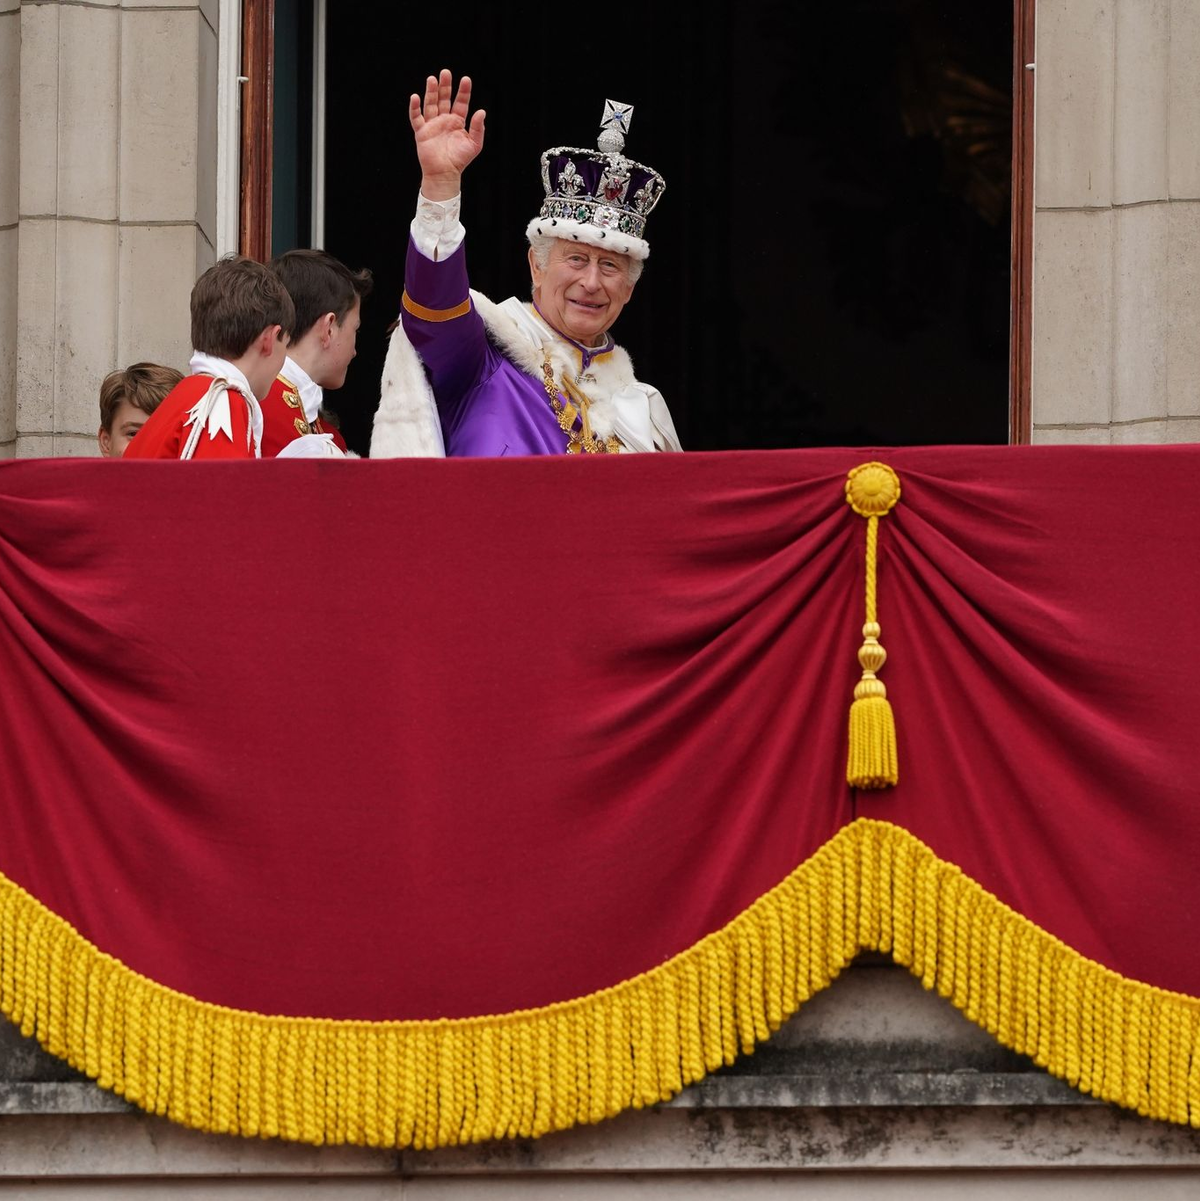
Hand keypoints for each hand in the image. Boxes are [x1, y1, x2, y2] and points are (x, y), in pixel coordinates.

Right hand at [410, 69, 485, 200]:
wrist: (445, 174)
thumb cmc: (460, 160)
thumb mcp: (474, 144)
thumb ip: (478, 128)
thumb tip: (481, 111)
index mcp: (457, 121)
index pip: (461, 102)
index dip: (463, 91)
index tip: (466, 79)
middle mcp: (444, 120)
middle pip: (444, 99)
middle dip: (445, 86)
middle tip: (446, 72)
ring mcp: (432, 125)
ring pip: (431, 104)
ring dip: (431, 92)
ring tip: (432, 79)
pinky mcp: (422, 132)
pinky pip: (416, 118)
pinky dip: (414, 108)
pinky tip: (415, 97)